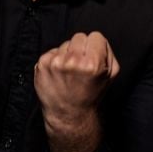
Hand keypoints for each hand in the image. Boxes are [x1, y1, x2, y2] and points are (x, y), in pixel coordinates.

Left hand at [34, 31, 119, 151]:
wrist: (68, 115)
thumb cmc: (90, 94)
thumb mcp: (110, 76)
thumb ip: (108, 53)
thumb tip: (98, 41)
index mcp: (92, 64)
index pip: (96, 36)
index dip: (96, 47)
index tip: (93, 59)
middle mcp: (73, 61)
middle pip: (79, 37)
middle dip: (81, 49)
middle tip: (81, 67)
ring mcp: (55, 63)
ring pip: (65, 44)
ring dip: (67, 54)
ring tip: (69, 73)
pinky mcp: (42, 65)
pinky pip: (52, 51)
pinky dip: (55, 60)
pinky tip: (58, 74)